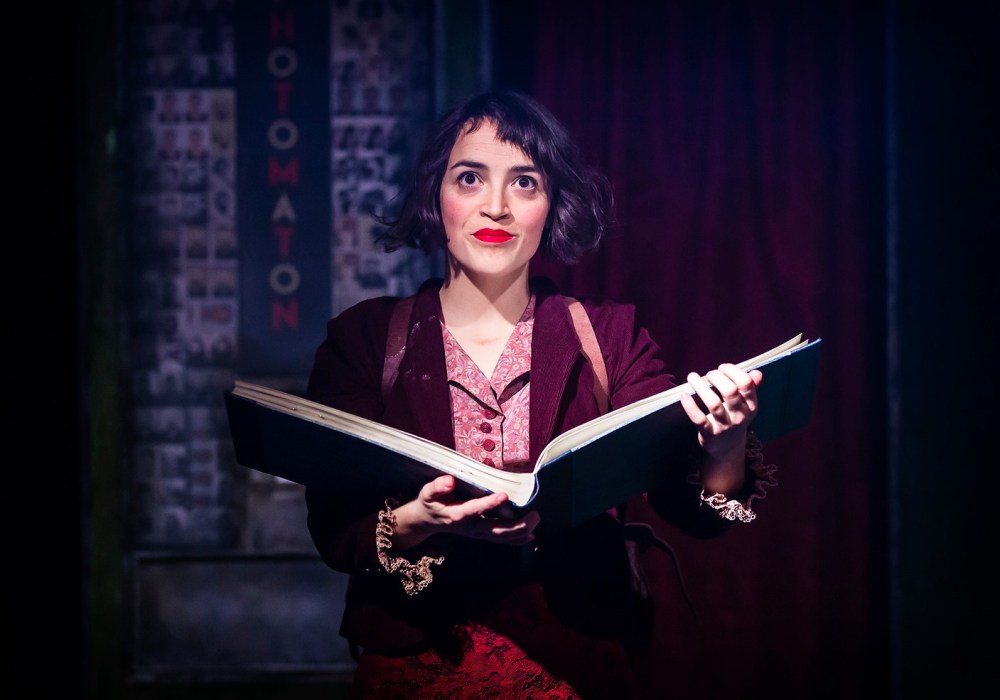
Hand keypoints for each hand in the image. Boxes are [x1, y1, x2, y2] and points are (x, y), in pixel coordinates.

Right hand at [391, 475, 539, 549]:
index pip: (475, 510)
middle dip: (517, 525)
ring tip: (536, 520)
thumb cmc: (430, 503)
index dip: (489, 504)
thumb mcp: (427, 493)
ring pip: (501, 537)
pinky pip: (501, 540)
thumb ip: (437, 487)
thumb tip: (449, 480)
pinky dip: (516, 539)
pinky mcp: (481, 535)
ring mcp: (477, 533)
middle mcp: (470, 527)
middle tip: (535, 515)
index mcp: (457, 515)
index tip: (504, 495)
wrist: (427, 521)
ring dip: (521, 531)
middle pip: (495, 530)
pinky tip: (530, 535)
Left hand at [680, 363, 761, 463]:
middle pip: (730, 391)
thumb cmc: (734, 418)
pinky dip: (690, 406)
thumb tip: (756, 372)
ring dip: (700, 387)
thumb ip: (750, 387)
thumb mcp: (745, 405)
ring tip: (692, 377)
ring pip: (713, 403)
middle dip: (716, 377)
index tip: (722, 368)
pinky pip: (699, 419)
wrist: (727, 448)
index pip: (746, 383)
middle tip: (708, 374)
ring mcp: (724, 425)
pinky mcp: (709, 433)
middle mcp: (739, 416)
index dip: (732, 371)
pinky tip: (684, 395)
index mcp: (750, 406)